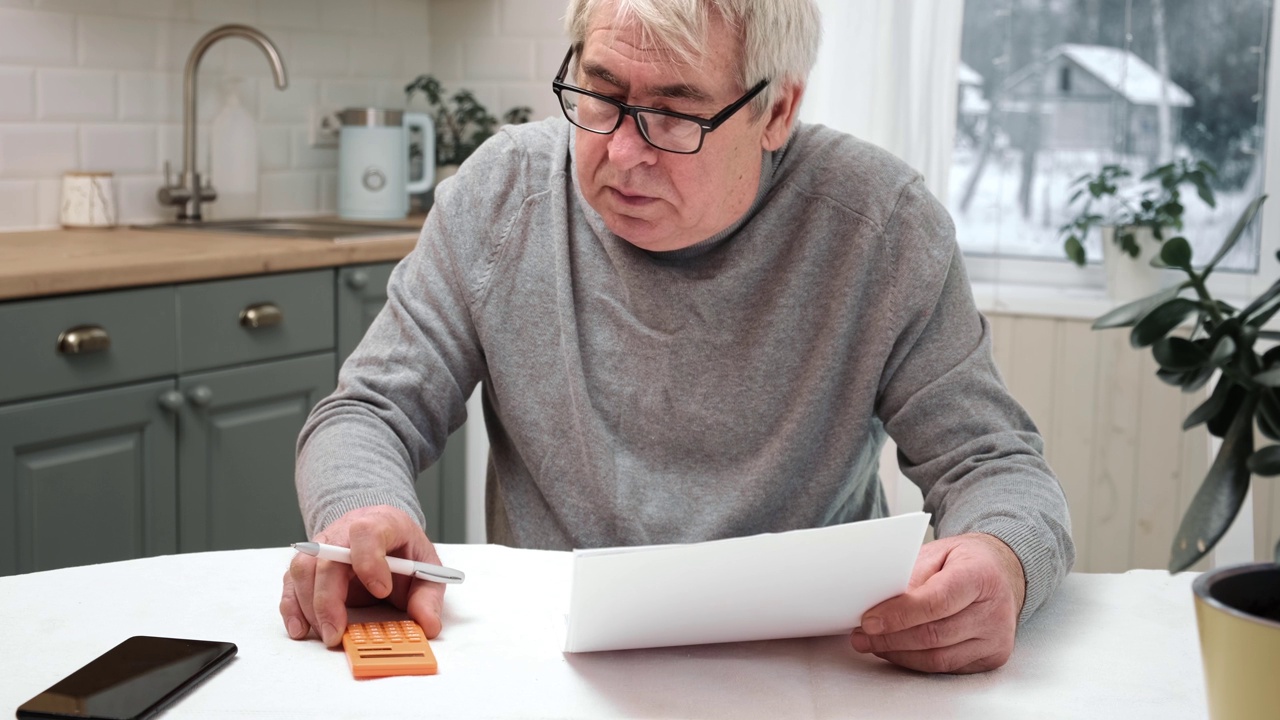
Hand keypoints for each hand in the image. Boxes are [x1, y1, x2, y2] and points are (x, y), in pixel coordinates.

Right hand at [279, 505, 445, 646]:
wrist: (383, 536)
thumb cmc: (402, 551)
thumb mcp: (427, 570)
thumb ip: (428, 597)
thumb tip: (427, 624)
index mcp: (381, 523)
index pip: (367, 532)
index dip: (370, 561)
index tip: (381, 590)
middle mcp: (346, 531)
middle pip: (328, 557)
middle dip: (330, 599)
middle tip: (337, 631)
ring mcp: (323, 545)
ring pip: (304, 568)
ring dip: (310, 605)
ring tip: (326, 633)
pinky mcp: (309, 564)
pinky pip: (291, 582)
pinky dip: (292, 607)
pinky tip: (301, 628)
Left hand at [849, 532, 1025, 673]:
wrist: (1000, 573)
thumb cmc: (964, 561)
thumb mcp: (936, 553)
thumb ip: (910, 576)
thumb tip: (878, 604)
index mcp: (981, 576)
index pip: (937, 601)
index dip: (899, 614)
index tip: (869, 621)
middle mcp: (995, 610)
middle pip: (935, 634)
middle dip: (891, 638)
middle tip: (862, 635)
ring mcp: (996, 638)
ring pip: (938, 658)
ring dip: (899, 654)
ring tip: (872, 644)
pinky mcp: (992, 657)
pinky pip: (946, 667)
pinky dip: (916, 662)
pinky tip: (897, 651)